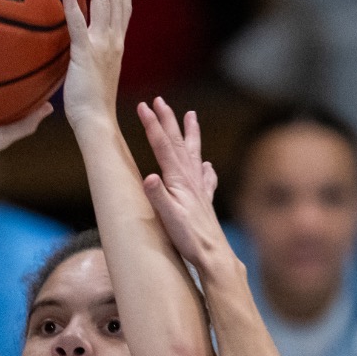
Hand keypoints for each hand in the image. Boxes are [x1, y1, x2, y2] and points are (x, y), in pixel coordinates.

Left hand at [60, 0, 128, 127]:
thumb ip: (90, 58)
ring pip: (103, 2)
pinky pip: (78, 24)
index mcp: (116, 44)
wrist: (96, 121)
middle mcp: (113, 40)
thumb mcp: (94, 74)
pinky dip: (73, 4)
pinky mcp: (84, 53)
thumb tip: (80, 53)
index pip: (123, 7)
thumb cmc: (92, 106)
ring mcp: (100, 45)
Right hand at [136, 97, 229, 270]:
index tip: (143, 106)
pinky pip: (206, 177)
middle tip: (160, 101)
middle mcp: (191, 178)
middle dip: (168, 120)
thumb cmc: (189, 238)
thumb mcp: (168, 217)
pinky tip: (208, 166)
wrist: (213, 254)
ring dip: (190, 134)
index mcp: (179, 179)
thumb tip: (148, 176)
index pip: (162, 145)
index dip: (152, 124)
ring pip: (193, 153)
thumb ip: (157, 195)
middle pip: (177, 142)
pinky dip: (205, 167)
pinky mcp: (204, 200)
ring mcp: (199, 188)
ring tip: (192, 116)